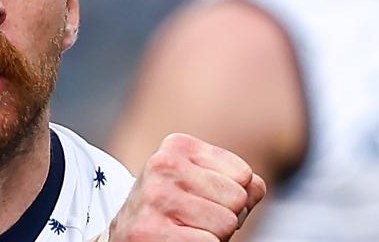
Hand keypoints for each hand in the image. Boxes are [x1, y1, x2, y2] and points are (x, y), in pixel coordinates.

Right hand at [106, 133, 266, 240]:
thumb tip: (255, 187)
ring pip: (226, 224)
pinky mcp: (149, 231)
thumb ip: (238, 182)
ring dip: (214, 237)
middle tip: (195, 221)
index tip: (206, 202)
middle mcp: (162, 166)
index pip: (243, 174)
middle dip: (226, 218)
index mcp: (177, 147)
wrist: (123, 236)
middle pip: (236, 199)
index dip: (234, 197)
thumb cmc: (171, 211)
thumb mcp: (202, 185)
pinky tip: (177, 241)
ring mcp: (154, 198)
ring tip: (185, 231)